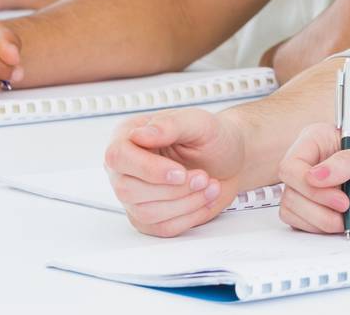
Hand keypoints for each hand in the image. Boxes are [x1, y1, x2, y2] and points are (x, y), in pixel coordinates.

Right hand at [105, 108, 247, 236]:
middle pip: (128, 190)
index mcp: (129, 136)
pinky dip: (189, 217)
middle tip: (203, 177)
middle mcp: (126, 167)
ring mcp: (134, 195)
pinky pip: (161, 228)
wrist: (230, 159)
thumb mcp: (199, 122)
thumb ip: (170, 125)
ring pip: (146, 213)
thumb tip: (139, 134)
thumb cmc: (213, 138)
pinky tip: (204, 200)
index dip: (148, 169)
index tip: (180, 172)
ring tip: (209, 186)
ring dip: (185, 203)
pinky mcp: (148, 218)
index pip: (118, 156)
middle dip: (173, 189)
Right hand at [276, 124, 349, 234]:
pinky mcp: (321, 207)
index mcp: (320, 139)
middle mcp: (313, 162)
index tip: (339, 197)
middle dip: (318, 207)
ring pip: (293, 210)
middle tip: (348, 208)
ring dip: (321, 222)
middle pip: (290, 191)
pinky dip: (323, 229)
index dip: (308, 185)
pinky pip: (303, 223)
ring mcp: (315, 186)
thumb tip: (315, 176)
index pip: (291, 165)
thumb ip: (348, 162)